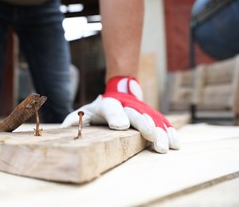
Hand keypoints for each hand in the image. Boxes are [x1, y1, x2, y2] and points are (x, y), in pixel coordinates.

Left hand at [61, 77, 179, 152]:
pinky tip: (176, 144)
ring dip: (160, 132)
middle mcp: (127, 106)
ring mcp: (142, 111)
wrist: (120, 91)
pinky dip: (170, 133)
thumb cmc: (100, 108)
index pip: (112, 108)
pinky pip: (162, 123)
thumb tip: (62, 128)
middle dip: (144, 124)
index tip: (120, 126)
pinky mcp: (152, 116)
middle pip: (136, 113)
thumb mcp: (86, 112)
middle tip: (151, 137)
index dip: (116, 116)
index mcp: (109, 104)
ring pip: (152, 119)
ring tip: (165, 146)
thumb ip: (75, 119)